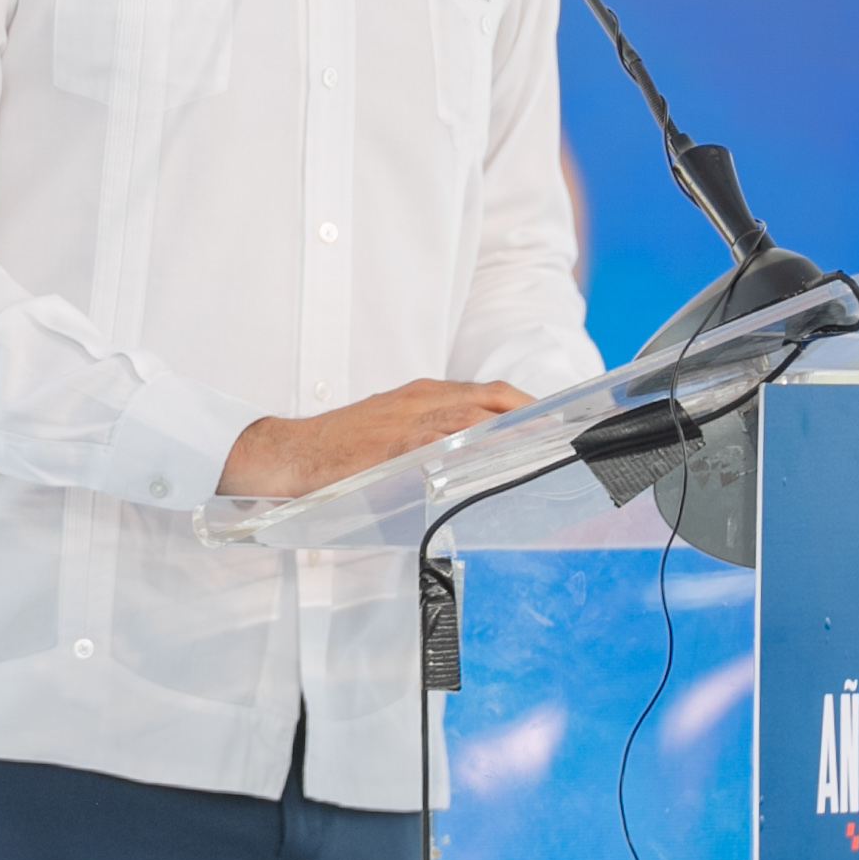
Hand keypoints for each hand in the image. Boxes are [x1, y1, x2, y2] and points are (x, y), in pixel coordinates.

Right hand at [217, 378, 533, 499]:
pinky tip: (502, 466)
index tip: (558, 421)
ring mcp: (412, 421)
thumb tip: (474, 464)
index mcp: (426, 395)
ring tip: (551, 452)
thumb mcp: (392, 430)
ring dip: (518, 433)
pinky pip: (447, 445)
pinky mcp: (398, 445)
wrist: (289, 453)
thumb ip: (432, 439)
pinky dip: (479, 450)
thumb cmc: (340, 449)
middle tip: (569, 437)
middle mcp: (425, 400)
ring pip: (479, 418)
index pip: (492, 393)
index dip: (529, 405)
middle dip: (537, 415)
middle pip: (496, 399)